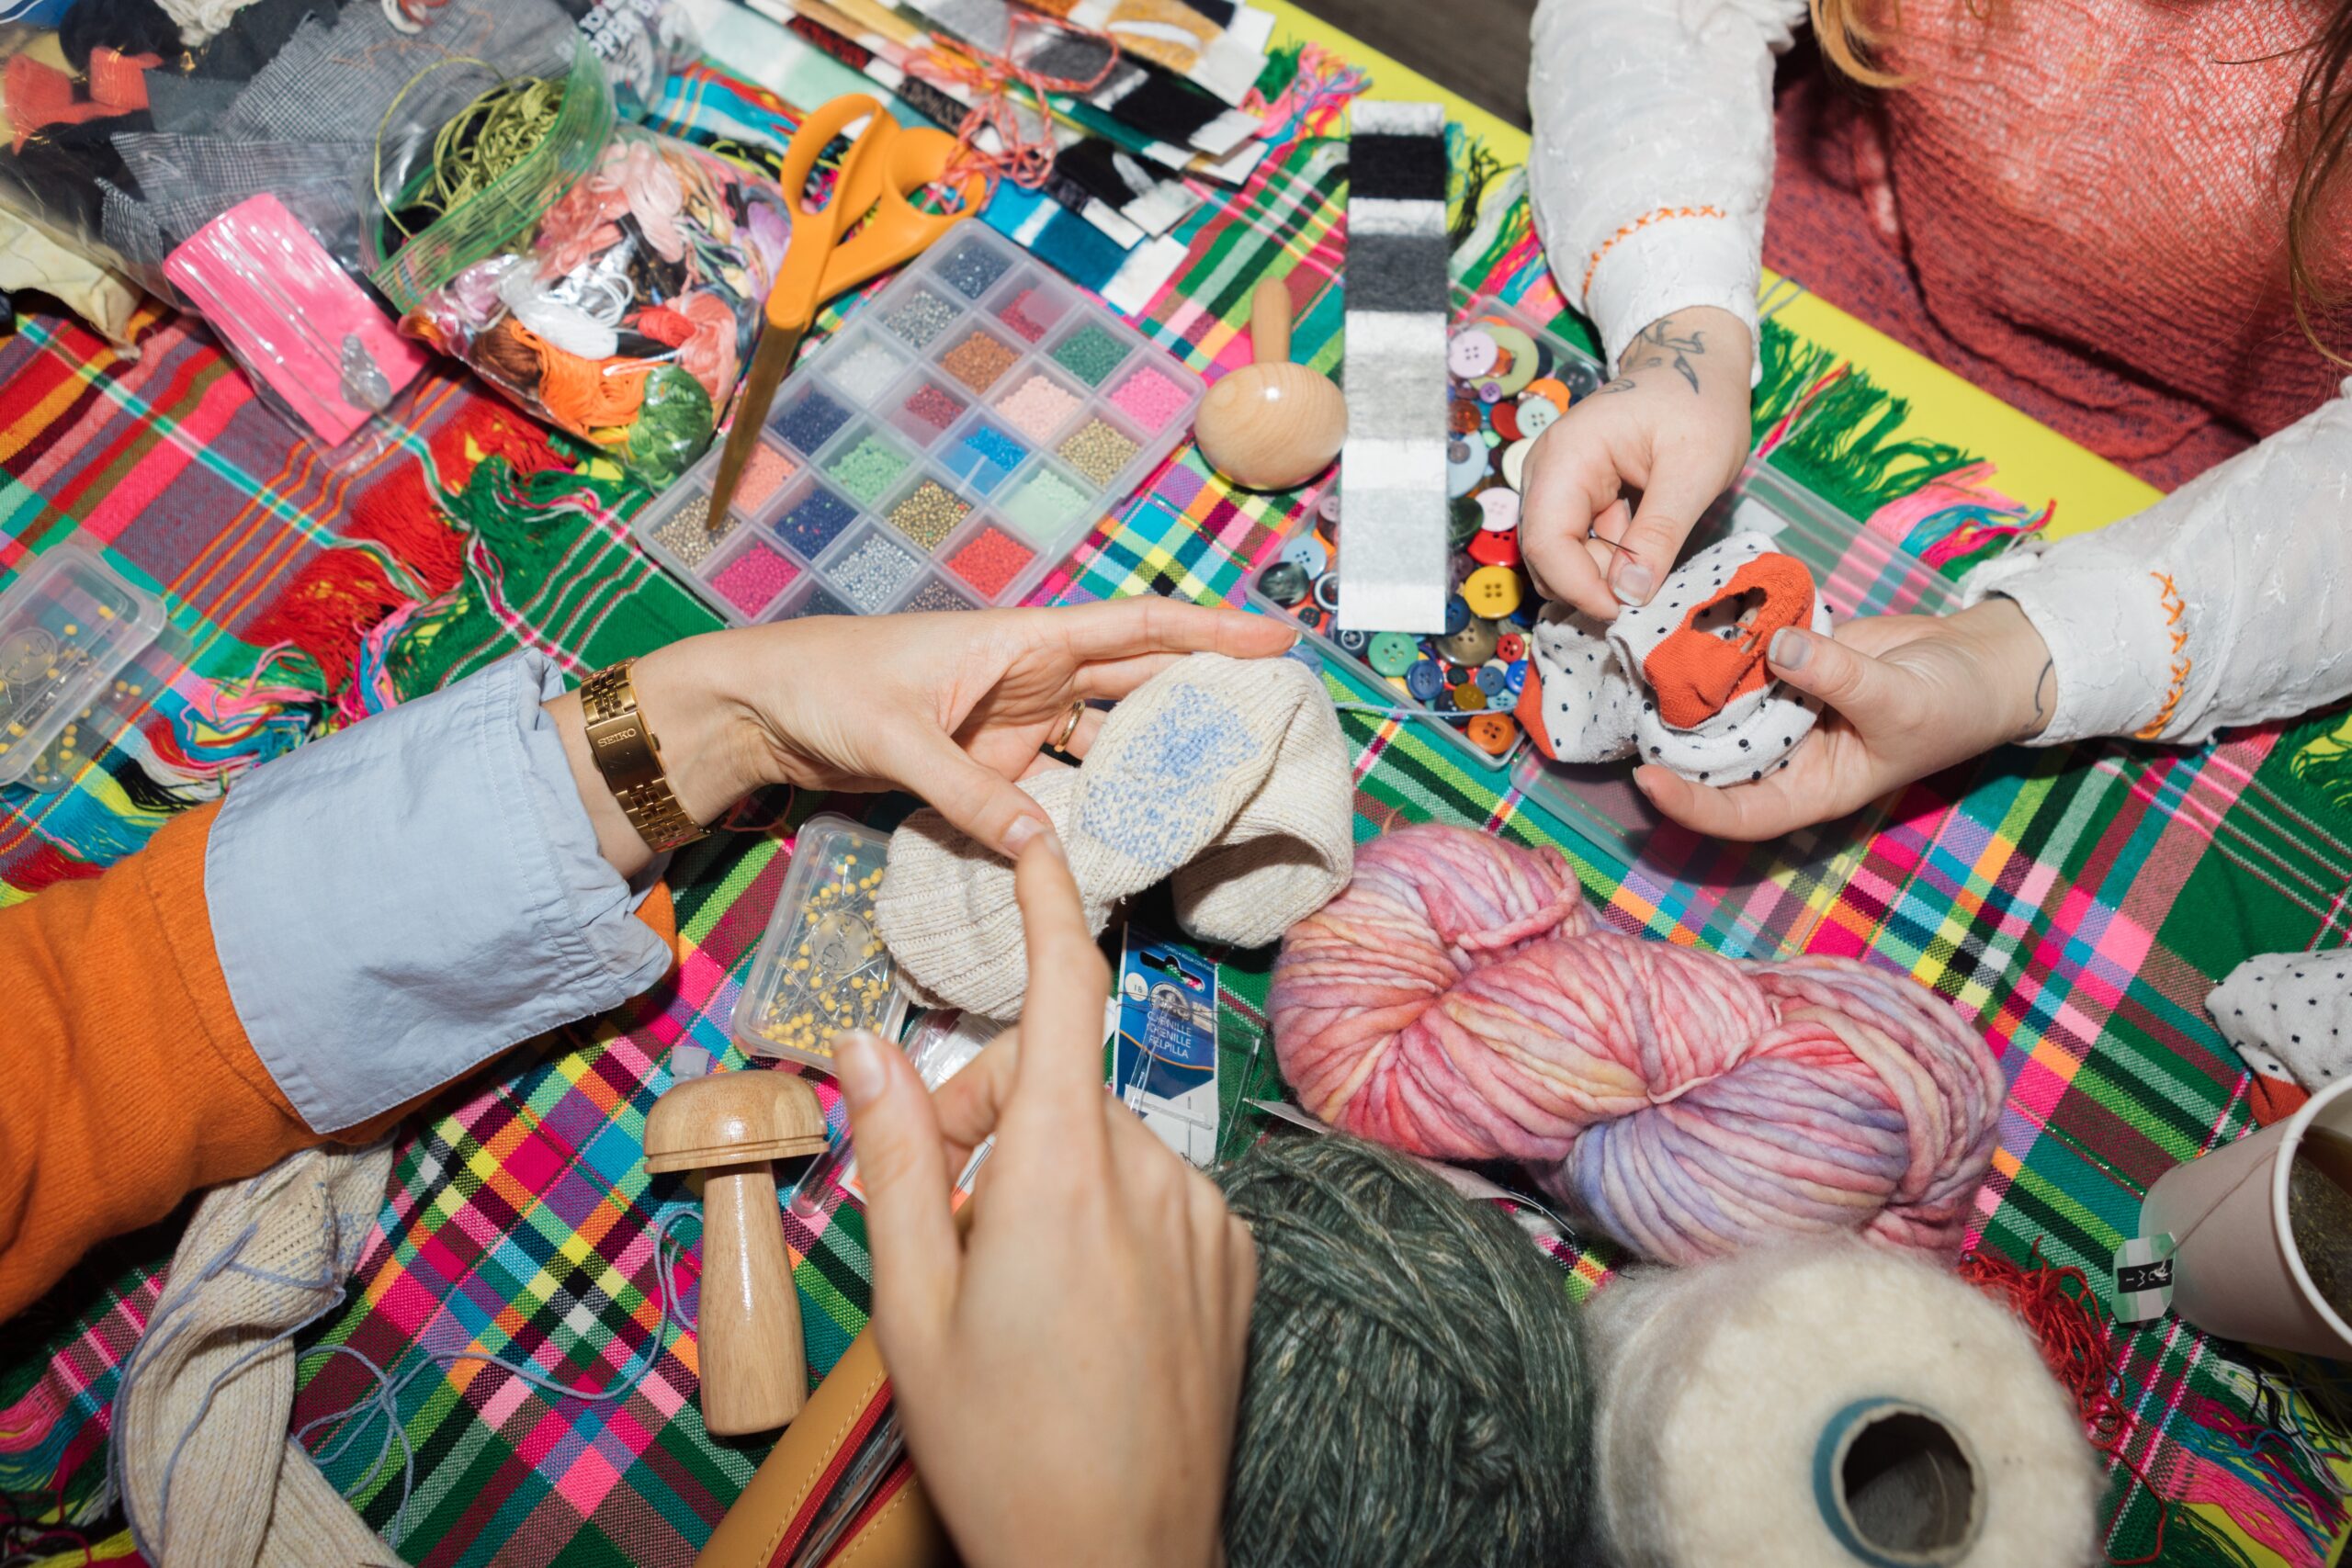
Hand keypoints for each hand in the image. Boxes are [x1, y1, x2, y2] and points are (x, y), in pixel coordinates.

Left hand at [549, 599, 1292, 876]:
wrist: (758, 709)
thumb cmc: (821, 686)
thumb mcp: (896, 739)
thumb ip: (970, 795)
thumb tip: (1041, 846)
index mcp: (1022, 639)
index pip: (1136, 627)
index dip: (1211, 629)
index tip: (1280, 636)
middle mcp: (1033, 676)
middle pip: (1141, 681)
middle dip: (1208, 695)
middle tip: (1279, 723)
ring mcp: (1017, 722)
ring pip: (1110, 739)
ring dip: (1159, 761)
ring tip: (1223, 791)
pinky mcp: (992, 765)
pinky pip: (1063, 786)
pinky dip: (1097, 810)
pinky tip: (1133, 839)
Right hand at [834, 836, 1256, 1567]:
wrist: (1118, 1561)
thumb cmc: (998, 1447)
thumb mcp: (912, 1306)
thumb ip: (897, 1159)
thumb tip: (867, 1047)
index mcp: (1062, 1172)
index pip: (1063, 994)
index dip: (1046, 905)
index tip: (1035, 839)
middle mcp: (1153, 1172)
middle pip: (1058, 1084)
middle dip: (990, 1121)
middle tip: (940, 1223)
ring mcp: (1208, 1218)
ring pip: (1106, 1143)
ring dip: (1050, 1178)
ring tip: (1011, 1288)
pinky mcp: (1239, 1259)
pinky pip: (1160, 1193)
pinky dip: (1112, 1218)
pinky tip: (1081, 1308)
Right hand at [1519, 307, 1752, 620]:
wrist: (1696, 362)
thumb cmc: (1699, 403)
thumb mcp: (1694, 470)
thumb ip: (1659, 534)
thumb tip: (1629, 596)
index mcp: (1567, 457)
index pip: (1546, 543)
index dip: (1579, 588)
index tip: (1624, 613)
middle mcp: (1547, 472)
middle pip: (1544, 554)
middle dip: (1589, 586)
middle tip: (1644, 597)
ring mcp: (1556, 483)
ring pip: (1560, 554)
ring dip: (1600, 574)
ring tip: (1651, 567)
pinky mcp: (1574, 494)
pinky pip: (1578, 542)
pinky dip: (1609, 558)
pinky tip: (1645, 551)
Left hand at [1636, 597, 2056, 839]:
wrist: (1979, 661)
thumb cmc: (1952, 704)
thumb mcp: (1898, 698)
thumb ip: (1835, 675)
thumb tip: (1779, 647)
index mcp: (1809, 790)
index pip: (1737, 813)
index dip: (1689, 804)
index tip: (1648, 780)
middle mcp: (1784, 756)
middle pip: (1712, 758)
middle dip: (1671, 734)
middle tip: (1629, 697)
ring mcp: (1782, 709)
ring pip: (1721, 702)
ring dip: (1691, 678)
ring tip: (1653, 646)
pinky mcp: (1788, 665)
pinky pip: (1748, 656)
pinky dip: (1727, 637)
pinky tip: (1699, 612)